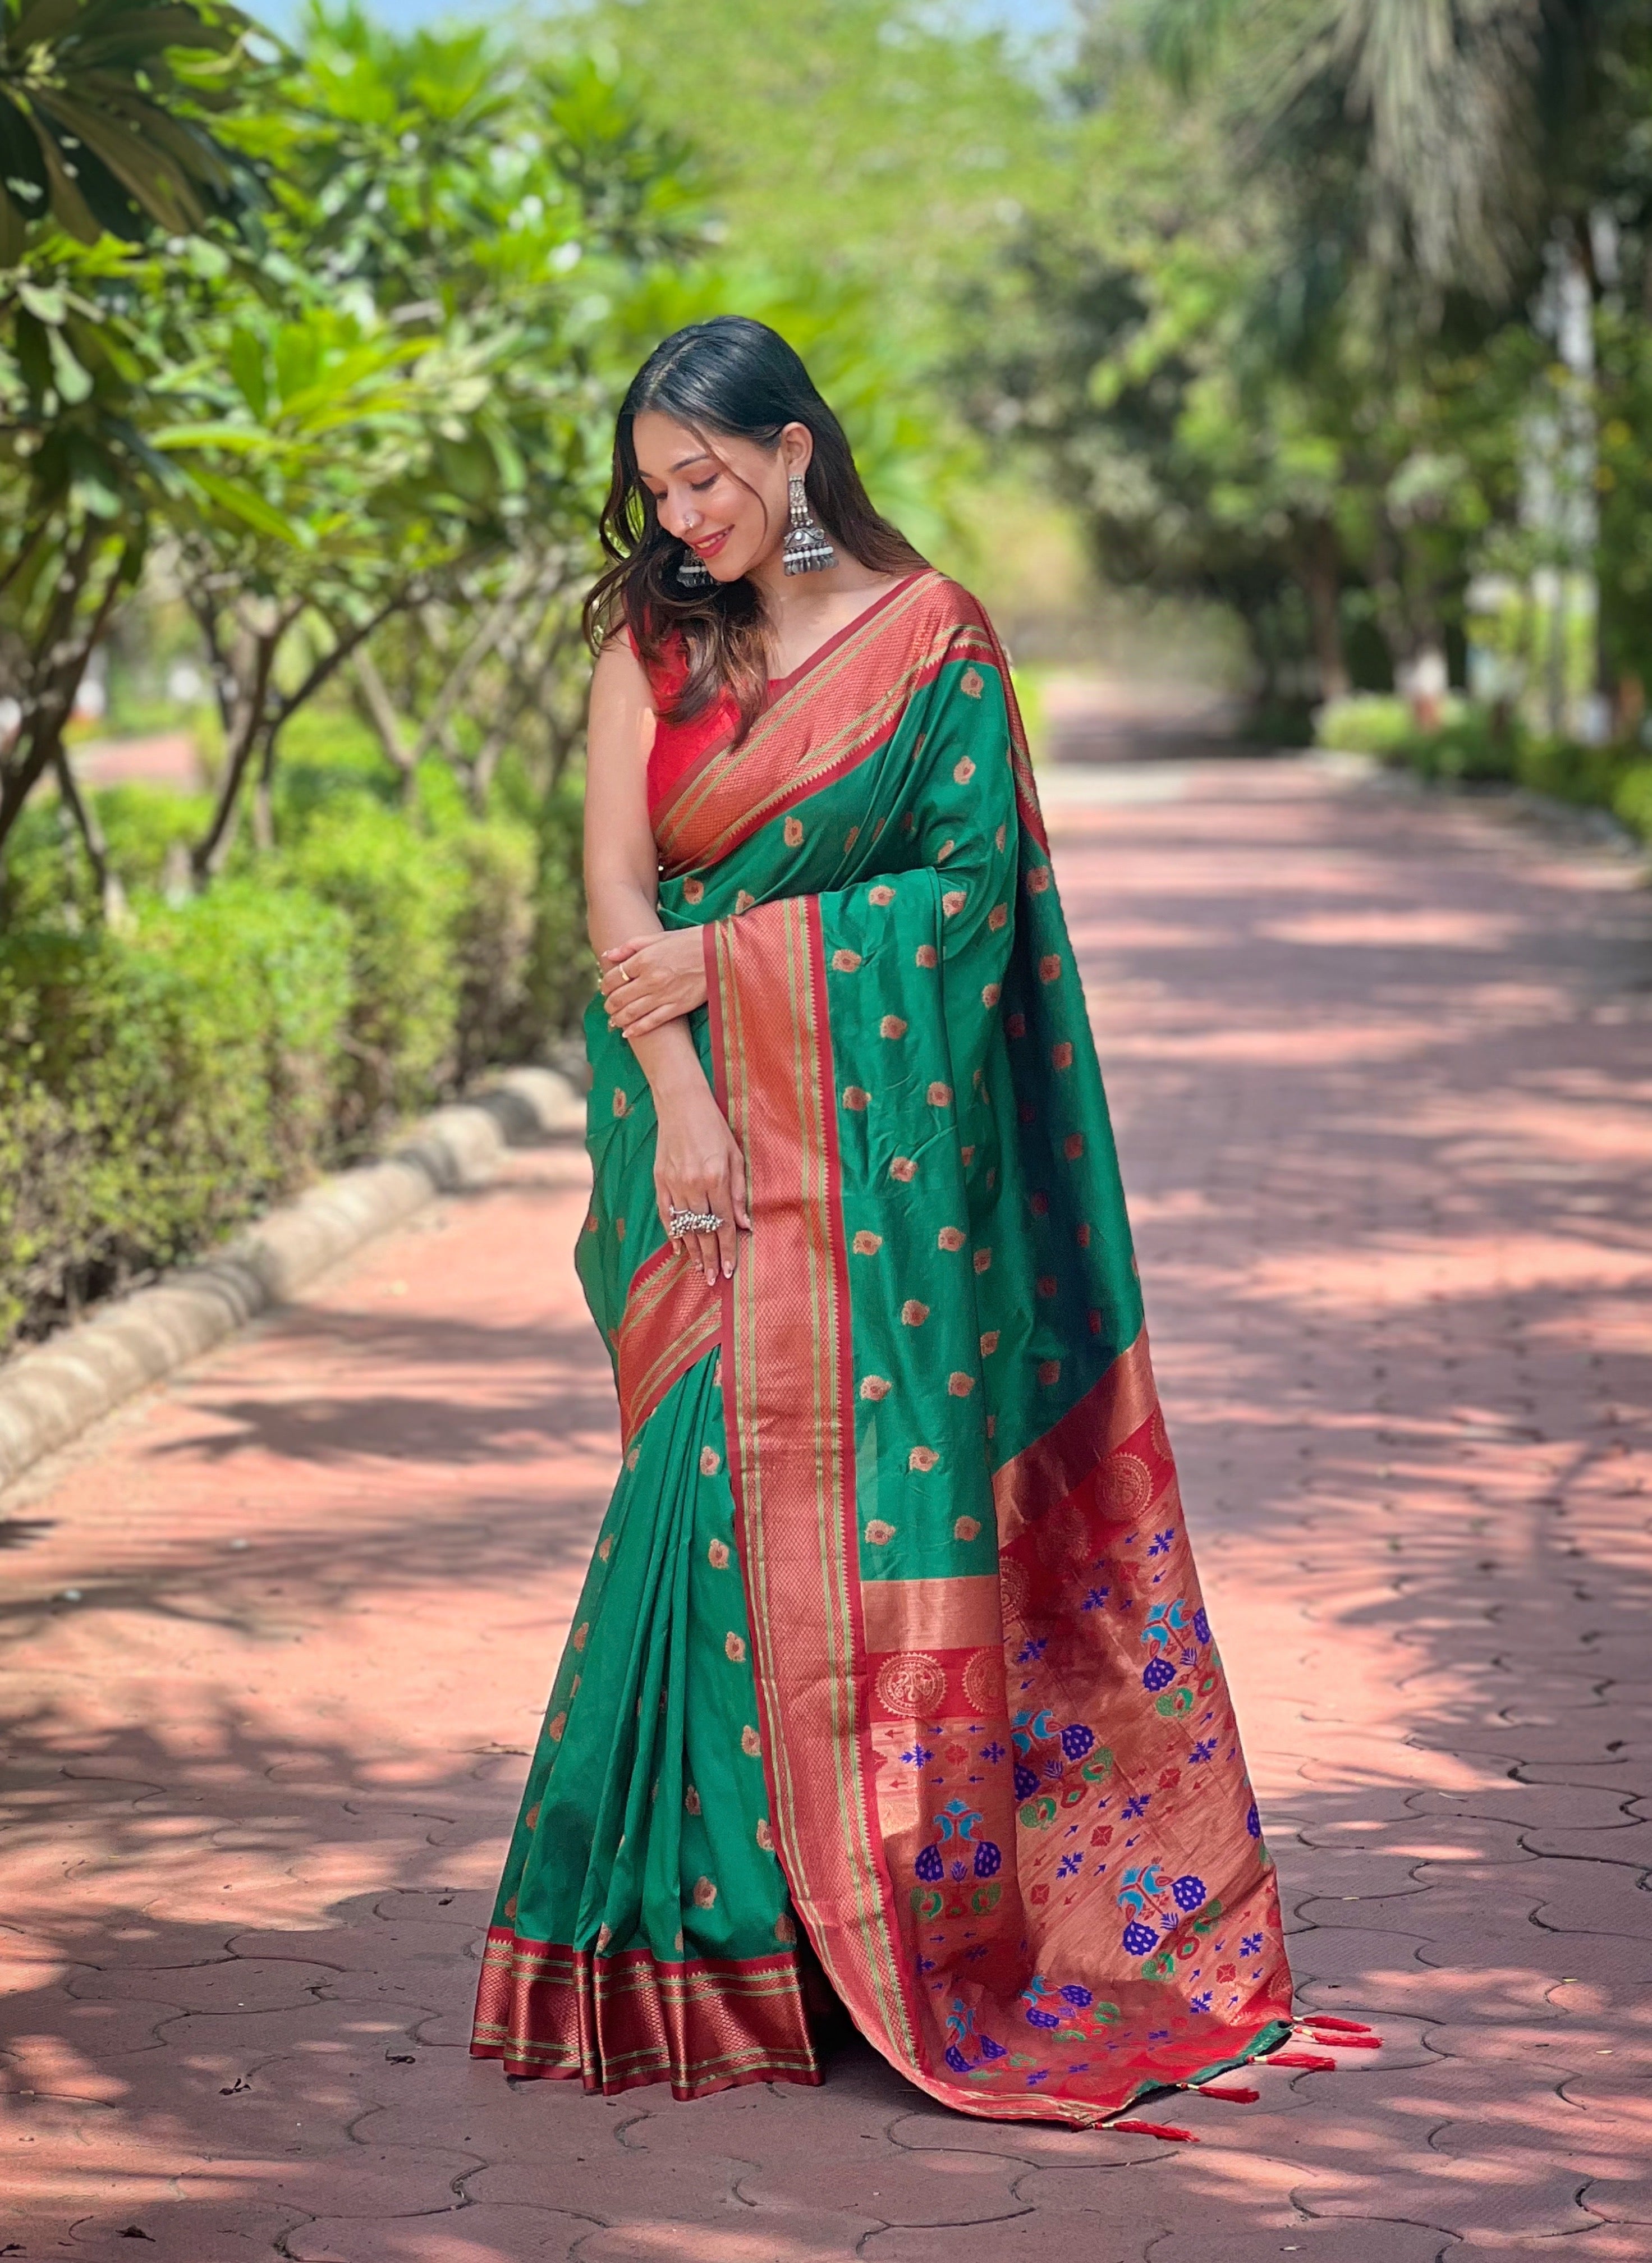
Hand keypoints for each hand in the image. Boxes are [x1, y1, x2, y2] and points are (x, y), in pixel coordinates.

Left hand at [600, 930, 707, 1040]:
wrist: (720, 954)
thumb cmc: (690, 941)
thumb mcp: (659, 937)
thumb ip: (631, 946)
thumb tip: (608, 955)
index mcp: (644, 959)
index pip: (615, 976)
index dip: (606, 984)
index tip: (605, 988)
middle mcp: (650, 979)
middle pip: (619, 997)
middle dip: (609, 1004)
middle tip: (608, 1006)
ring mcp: (663, 995)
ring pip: (631, 1012)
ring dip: (618, 1019)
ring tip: (613, 1021)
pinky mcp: (676, 1008)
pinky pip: (651, 1022)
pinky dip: (637, 1029)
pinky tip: (628, 1033)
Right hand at [654, 1079, 750, 1283]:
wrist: (680, 1103)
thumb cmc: (714, 1126)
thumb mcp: (735, 1154)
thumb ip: (739, 1190)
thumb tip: (745, 1223)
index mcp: (716, 1178)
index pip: (725, 1223)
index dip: (728, 1248)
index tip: (730, 1269)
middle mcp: (694, 1184)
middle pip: (704, 1230)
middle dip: (711, 1257)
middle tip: (714, 1279)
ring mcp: (674, 1183)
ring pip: (685, 1225)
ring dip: (693, 1250)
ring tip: (699, 1270)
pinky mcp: (660, 1179)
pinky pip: (666, 1213)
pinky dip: (673, 1232)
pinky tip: (679, 1248)